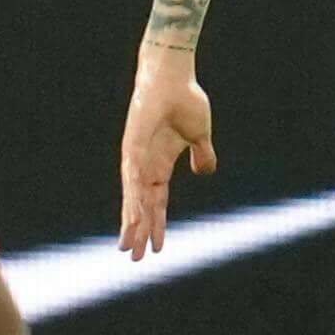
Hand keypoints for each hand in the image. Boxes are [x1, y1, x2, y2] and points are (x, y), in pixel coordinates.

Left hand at [117, 42, 215, 257]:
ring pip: (133, 197)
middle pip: (141, 206)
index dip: (157, 224)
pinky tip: (133, 217)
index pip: (157, 202)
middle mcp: (144, 163)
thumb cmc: (185, 99)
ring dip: (132, 222)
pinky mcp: (132, 144)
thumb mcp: (199, 135)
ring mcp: (136, 155)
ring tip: (128, 247)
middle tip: (135, 259)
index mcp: (160, 163)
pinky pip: (133, 177)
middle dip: (139, 232)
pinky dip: (133, 198)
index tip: (158, 248)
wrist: (173, 75)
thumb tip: (205, 171)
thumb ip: (202, 154)